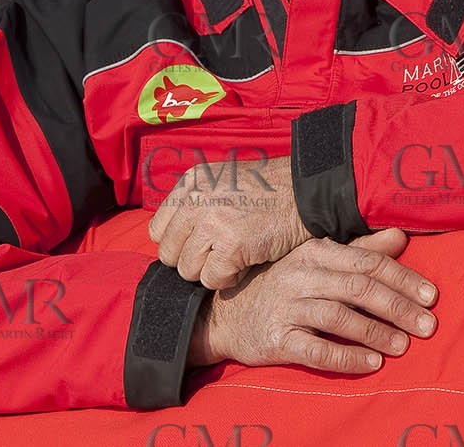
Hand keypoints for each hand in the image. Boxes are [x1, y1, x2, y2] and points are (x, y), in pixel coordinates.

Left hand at [149, 154, 307, 288]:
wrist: (305, 193)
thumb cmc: (268, 192)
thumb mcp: (222, 183)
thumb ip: (195, 206)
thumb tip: (176, 242)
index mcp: (190, 184)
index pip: (158, 230)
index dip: (177, 245)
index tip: (197, 247)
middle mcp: (194, 201)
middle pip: (168, 254)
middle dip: (192, 262)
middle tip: (218, 256)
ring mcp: (211, 223)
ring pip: (188, 270)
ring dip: (210, 271)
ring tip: (234, 257)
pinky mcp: (230, 245)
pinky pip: (212, 280)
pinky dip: (229, 279)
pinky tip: (245, 263)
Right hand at [186, 229, 438, 373]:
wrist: (226, 315)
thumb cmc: (282, 286)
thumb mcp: (316, 261)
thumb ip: (358, 250)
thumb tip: (399, 235)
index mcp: (314, 252)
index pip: (366, 262)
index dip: (402, 278)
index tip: (431, 296)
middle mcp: (300, 276)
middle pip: (358, 288)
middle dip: (397, 307)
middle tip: (428, 326)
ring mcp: (287, 307)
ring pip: (339, 318)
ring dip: (376, 332)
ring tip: (403, 346)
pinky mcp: (276, 339)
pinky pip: (316, 350)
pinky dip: (347, 358)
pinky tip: (371, 364)